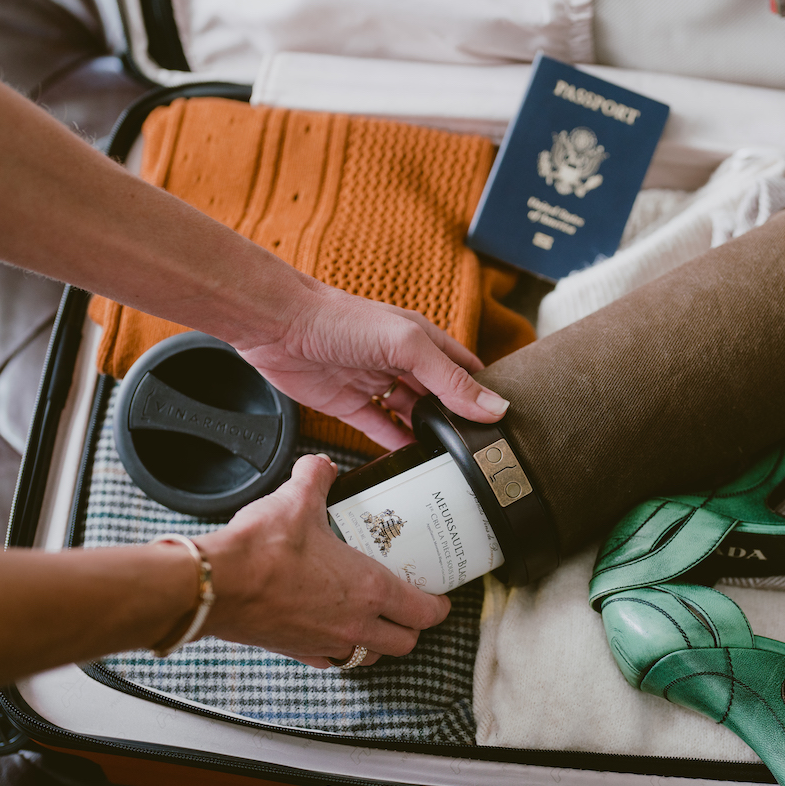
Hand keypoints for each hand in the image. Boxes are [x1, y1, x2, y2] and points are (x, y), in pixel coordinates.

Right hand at [195, 454, 451, 667]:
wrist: (217, 583)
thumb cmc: (262, 549)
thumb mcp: (297, 499)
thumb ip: (316, 478)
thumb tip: (321, 467)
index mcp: (370, 589)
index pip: (425, 612)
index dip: (439, 606)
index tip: (440, 598)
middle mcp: (354, 624)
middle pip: (403, 642)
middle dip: (412, 627)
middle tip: (409, 608)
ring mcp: (326, 643)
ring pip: (369, 656)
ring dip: (377, 641)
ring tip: (372, 619)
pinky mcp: (297, 651)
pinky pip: (330, 661)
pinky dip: (336, 650)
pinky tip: (328, 631)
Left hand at [234, 284, 509, 448]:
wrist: (279, 326)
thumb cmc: (340, 320)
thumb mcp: (407, 346)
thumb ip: (449, 378)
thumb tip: (493, 407)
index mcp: (423, 340)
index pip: (466, 370)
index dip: (485, 394)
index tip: (505, 426)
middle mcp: (403, 362)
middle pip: (440, 398)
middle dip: (458, 422)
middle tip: (480, 455)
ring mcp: (376, 384)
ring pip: (412, 417)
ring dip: (428, 437)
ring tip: (450, 465)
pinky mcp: (350, 405)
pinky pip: (380, 430)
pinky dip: (396, 447)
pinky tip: (411, 463)